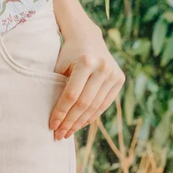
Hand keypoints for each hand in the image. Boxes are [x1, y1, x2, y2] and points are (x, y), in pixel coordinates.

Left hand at [50, 22, 123, 140]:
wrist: (87, 37)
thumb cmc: (68, 54)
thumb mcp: (60, 66)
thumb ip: (58, 88)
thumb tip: (55, 119)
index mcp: (86, 62)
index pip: (72, 95)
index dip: (61, 113)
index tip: (52, 126)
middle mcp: (103, 67)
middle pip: (84, 103)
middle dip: (70, 122)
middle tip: (59, 135)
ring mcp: (114, 73)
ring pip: (95, 106)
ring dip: (80, 122)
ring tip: (68, 132)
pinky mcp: (120, 79)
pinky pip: (105, 104)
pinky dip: (92, 116)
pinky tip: (80, 124)